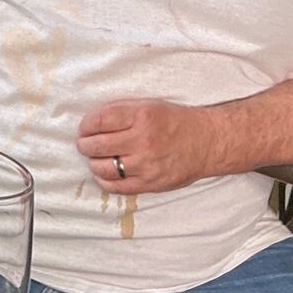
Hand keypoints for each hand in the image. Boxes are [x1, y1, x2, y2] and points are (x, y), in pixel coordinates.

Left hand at [77, 98, 216, 193]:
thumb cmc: (176, 122)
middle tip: (85, 144)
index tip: (85, 128)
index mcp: (142, 116)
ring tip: (95, 158)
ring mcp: (146, 164)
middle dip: (85, 144)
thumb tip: (92, 122)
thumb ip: (122, 111)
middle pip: (97, 145)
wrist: (207, 142)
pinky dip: (104, 180)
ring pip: (103, 168)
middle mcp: (143, 140)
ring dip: (93, 163)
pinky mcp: (150, 183)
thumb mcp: (150, 105)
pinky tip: (105, 174)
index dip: (86, 125)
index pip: (99, 120)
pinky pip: (116, 186)